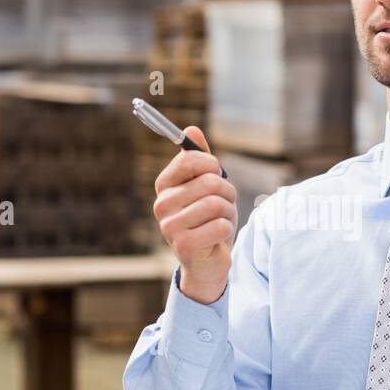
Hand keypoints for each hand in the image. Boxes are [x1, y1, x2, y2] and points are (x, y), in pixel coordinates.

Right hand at [153, 126, 235, 303]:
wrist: (207, 261)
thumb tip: (192, 128)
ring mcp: (169, 226)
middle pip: (209, 182)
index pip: (190, 160)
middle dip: (227, 193)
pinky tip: (217, 238)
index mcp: (164, 185)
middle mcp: (161, 204)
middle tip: (224, 204)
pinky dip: (227, 230)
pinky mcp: (183, 245)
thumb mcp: (206, 186)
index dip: (212, 165)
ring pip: (217, 204)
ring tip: (220, 221)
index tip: (216, 174)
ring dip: (229, 212)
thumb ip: (199, 158)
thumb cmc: (207, 219)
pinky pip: (221, 226)